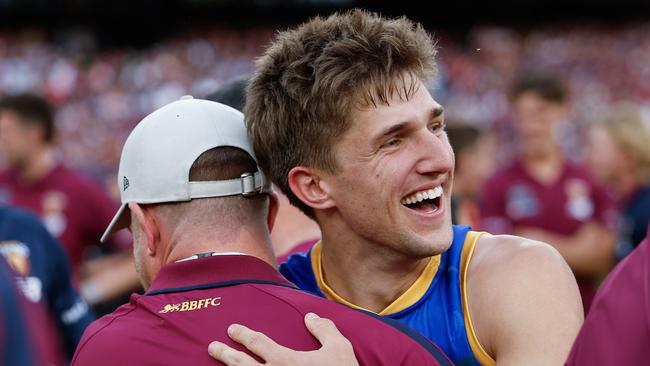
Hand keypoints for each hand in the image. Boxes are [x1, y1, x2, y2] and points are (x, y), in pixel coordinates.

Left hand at [208, 312, 358, 365]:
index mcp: (286, 361)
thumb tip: (311, 316)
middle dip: (226, 353)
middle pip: (241, 363)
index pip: (258, 343)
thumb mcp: (340, 349)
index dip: (243, 335)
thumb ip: (324, 330)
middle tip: (213, 347)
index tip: (232, 329)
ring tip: (218, 361)